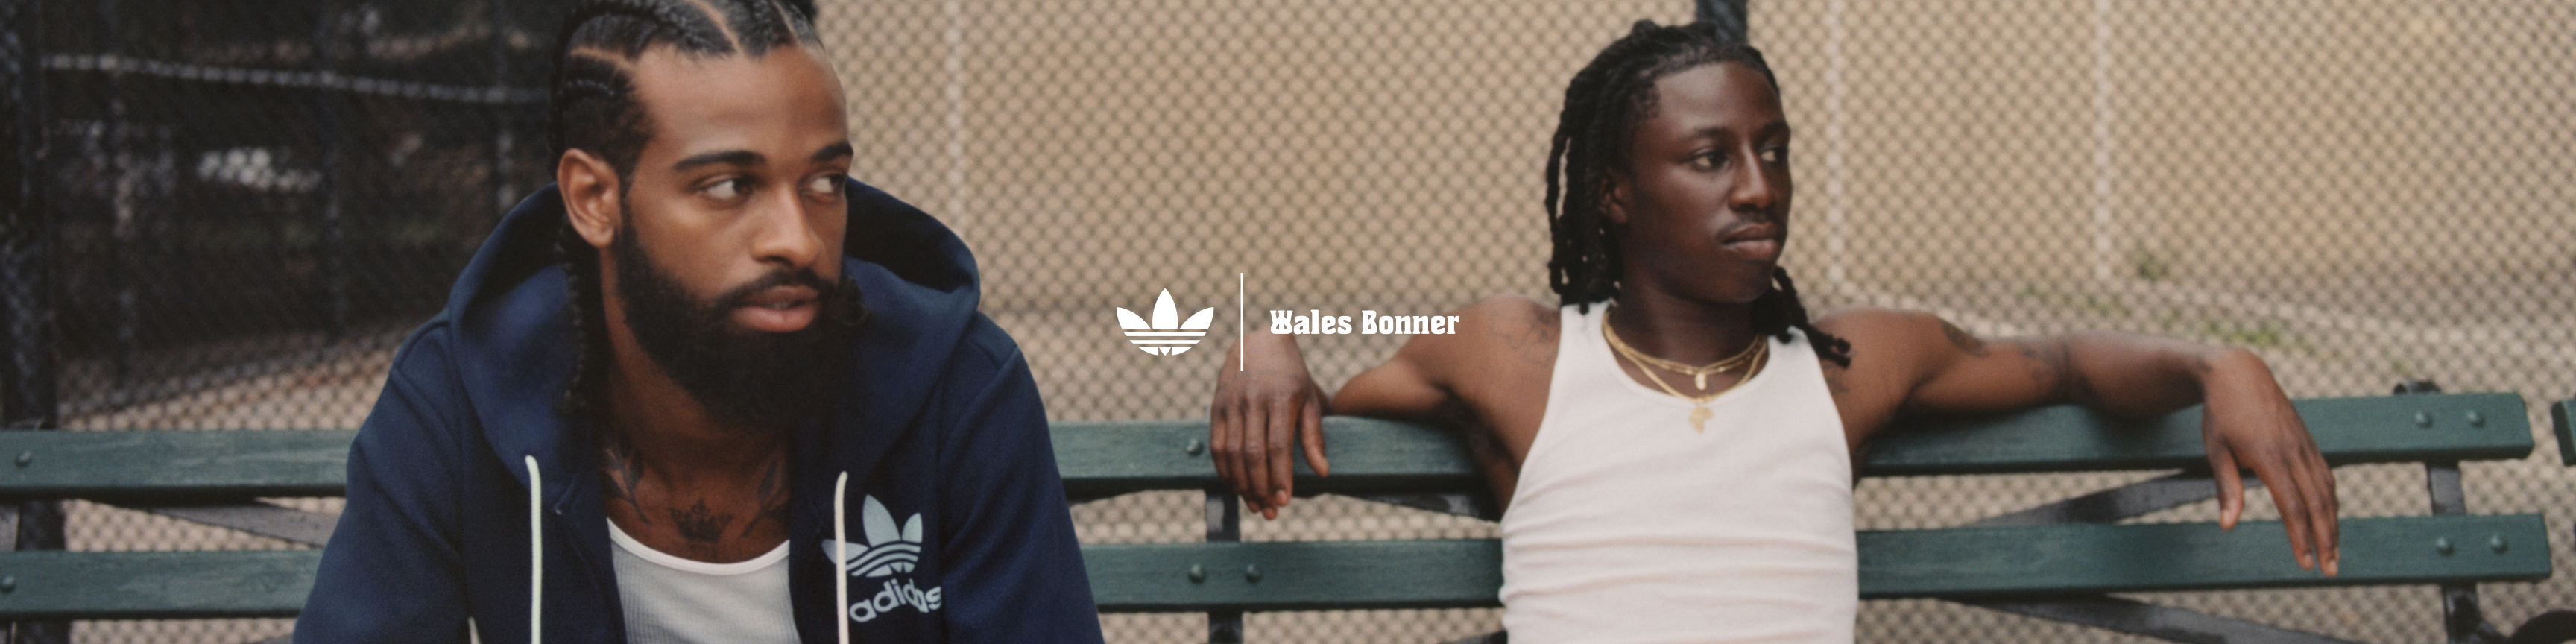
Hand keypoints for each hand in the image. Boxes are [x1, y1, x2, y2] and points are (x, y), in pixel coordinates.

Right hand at [1210, 331, 1330, 519]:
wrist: (1259, 342)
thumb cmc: (1292, 376)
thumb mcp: (1309, 400)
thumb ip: (1314, 437)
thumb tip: (1323, 473)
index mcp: (1280, 399)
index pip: (1278, 446)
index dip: (1280, 476)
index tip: (1284, 501)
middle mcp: (1252, 401)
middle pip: (1252, 454)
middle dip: (1260, 487)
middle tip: (1270, 512)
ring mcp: (1231, 404)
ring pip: (1231, 453)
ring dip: (1241, 484)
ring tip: (1255, 505)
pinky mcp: (1216, 407)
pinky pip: (1216, 445)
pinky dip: (1224, 470)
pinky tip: (1236, 486)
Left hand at [2199, 350, 2338, 574]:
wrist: (2239, 374)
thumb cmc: (2221, 414)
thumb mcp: (2216, 450)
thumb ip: (2226, 488)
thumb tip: (2227, 526)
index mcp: (2270, 457)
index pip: (2292, 506)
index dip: (2300, 537)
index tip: (2304, 563)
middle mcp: (2294, 453)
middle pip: (2318, 504)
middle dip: (2325, 540)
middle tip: (2328, 571)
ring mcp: (2305, 446)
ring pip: (2327, 492)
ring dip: (2333, 525)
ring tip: (2333, 554)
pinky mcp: (2309, 442)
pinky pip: (2326, 477)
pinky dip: (2331, 502)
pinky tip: (2330, 521)